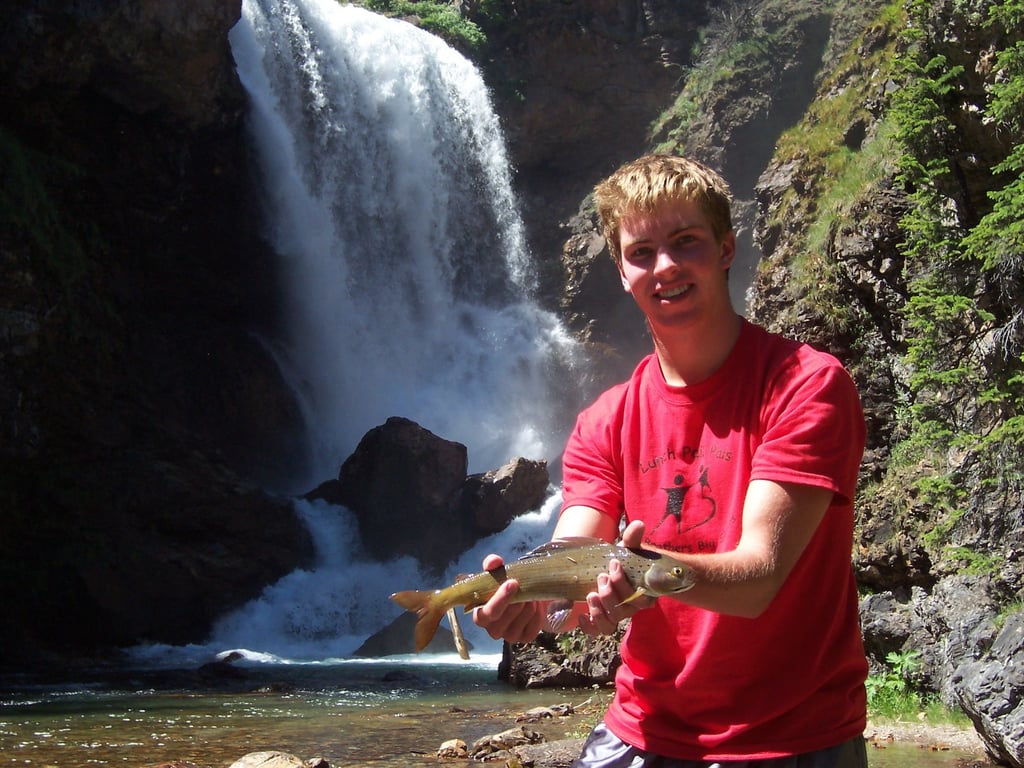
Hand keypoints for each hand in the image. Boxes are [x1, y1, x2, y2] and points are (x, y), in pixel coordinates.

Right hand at [472, 554, 545, 643]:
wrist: (527, 594)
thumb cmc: (506, 585)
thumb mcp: (498, 572)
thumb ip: (492, 564)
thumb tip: (493, 562)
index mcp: (481, 615)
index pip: (487, 613)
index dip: (500, 599)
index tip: (512, 583)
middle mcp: (493, 630)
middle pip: (506, 617)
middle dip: (518, 600)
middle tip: (525, 586)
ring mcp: (509, 636)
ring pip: (523, 618)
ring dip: (529, 603)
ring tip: (529, 594)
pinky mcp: (525, 638)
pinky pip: (534, 625)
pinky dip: (538, 612)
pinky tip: (535, 604)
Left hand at [576, 520, 654, 634]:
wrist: (607, 570)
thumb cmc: (621, 561)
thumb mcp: (626, 549)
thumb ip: (632, 539)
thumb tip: (638, 524)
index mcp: (641, 592)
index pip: (641, 599)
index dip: (625, 584)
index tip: (613, 564)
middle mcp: (629, 608)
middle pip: (624, 611)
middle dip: (611, 594)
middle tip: (601, 576)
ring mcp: (614, 615)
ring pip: (611, 623)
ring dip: (600, 610)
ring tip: (590, 594)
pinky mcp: (599, 620)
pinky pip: (596, 631)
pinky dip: (589, 626)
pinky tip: (581, 614)